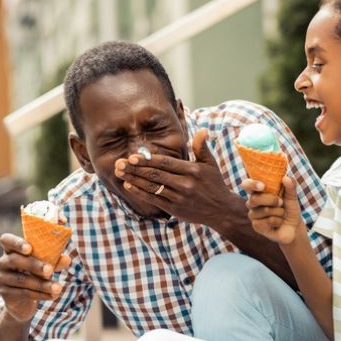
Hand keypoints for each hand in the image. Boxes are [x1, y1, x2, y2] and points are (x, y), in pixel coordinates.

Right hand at [0, 233, 69, 322]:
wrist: (23, 300)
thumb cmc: (35, 273)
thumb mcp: (45, 264)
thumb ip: (54, 259)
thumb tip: (67, 259)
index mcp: (11, 249)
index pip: (7, 240)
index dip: (17, 243)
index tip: (29, 248)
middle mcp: (2, 262)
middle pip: (15, 260)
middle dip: (34, 265)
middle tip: (50, 270)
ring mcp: (1, 278)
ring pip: (22, 280)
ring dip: (42, 284)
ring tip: (58, 288)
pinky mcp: (5, 293)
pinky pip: (24, 293)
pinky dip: (41, 294)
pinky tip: (53, 296)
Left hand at [114, 129, 236, 225]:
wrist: (221, 210)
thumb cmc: (214, 184)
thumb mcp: (211, 164)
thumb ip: (202, 147)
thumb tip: (202, 130)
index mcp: (192, 170)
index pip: (166, 163)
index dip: (148, 160)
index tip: (132, 156)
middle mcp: (185, 184)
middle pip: (155, 174)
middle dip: (135, 168)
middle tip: (119, 163)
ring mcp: (179, 197)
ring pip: (152, 187)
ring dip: (133, 179)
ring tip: (120, 173)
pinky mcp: (175, 208)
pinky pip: (154, 199)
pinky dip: (140, 193)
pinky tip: (129, 185)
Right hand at [243, 176, 301, 244]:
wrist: (294, 226)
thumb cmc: (290, 208)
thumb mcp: (292, 196)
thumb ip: (290, 186)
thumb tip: (286, 177)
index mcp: (258, 192)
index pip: (247, 185)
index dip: (252, 184)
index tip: (263, 186)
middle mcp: (253, 202)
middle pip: (254, 199)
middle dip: (271, 200)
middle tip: (281, 202)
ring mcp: (253, 215)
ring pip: (264, 210)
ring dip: (278, 211)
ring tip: (282, 213)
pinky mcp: (256, 226)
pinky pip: (267, 222)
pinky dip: (277, 221)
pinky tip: (278, 222)